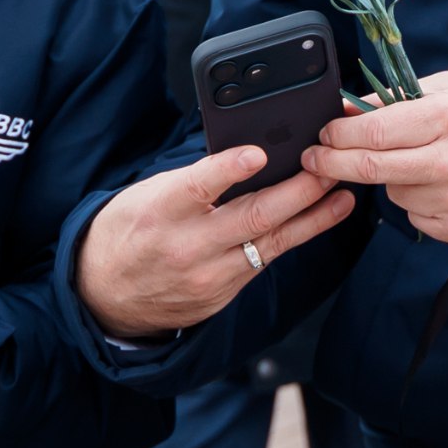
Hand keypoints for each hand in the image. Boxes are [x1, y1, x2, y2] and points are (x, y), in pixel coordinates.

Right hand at [75, 149, 357, 340]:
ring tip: (341, 197)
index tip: (259, 153)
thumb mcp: (147, 195)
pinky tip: (315, 221)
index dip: (230, 169)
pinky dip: (290, 238)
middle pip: (252, 217)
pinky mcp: (221, 294)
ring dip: (311, 218)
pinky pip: (263, 262)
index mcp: (161, 211)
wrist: (105, 294)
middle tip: (328, 169)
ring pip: (270, 244)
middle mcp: (187, 246)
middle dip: (298, 191)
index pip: (198, 186)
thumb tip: (248, 156)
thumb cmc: (129, 230)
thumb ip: (195, 180)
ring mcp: (208, 276)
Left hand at [301, 72, 447, 250]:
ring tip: (420, 163)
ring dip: (391, 181)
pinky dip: (418, 202)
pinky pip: (418, 218)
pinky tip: (440, 186)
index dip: (339, 135)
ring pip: (394, 195)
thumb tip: (344, 110)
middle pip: (372, 169)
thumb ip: (394, 99)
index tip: (323, 135)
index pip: (374, 131)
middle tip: (315, 160)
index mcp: (447, 118)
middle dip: (333, 164)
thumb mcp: (447, 88)